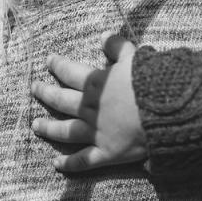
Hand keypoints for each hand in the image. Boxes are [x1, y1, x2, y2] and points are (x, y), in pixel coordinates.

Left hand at [31, 33, 146, 171]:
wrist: (167, 113)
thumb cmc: (152, 83)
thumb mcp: (135, 58)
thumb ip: (117, 47)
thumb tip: (104, 36)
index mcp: (95, 83)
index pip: (70, 72)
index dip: (58, 65)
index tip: (48, 61)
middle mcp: (90, 108)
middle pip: (61, 100)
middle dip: (45, 93)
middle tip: (35, 89)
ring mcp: (95, 132)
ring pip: (65, 130)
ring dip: (48, 128)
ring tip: (35, 125)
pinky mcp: (106, 153)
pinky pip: (83, 160)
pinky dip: (68, 163)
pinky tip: (56, 164)